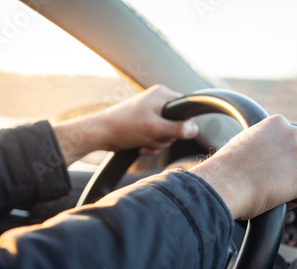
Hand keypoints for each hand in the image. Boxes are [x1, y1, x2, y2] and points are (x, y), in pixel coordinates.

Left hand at [54, 84, 197, 164]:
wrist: (101, 134)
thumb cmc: (123, 126)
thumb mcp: (154, 128)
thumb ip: (177, 129)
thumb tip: (195, 130)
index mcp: (162, 95)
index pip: (186, 109)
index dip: (182, 124)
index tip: (170, 131)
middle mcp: (158, 102)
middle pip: (178, 125)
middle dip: (166, 136)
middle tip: (152, 136)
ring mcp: (152, 114)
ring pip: (168, 134)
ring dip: (157, 143)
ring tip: (143, 140)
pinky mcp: (146, 125)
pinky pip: (158, 138)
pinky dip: (151, 145)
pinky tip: (141, 145)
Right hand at [190, 115, 296, 219]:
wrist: (225, 184)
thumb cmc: (227, 168)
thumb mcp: (244, 142)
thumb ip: (262, 142)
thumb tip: (268, 152)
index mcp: (278, 122)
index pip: (286, 142)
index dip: (274, 158)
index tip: (261, 167)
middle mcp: (294, 133)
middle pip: (296, 157)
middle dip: (284, 170)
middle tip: (264, 180)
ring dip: (287, 185)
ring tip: (266, 189)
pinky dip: (290, 201)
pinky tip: (272, 199)